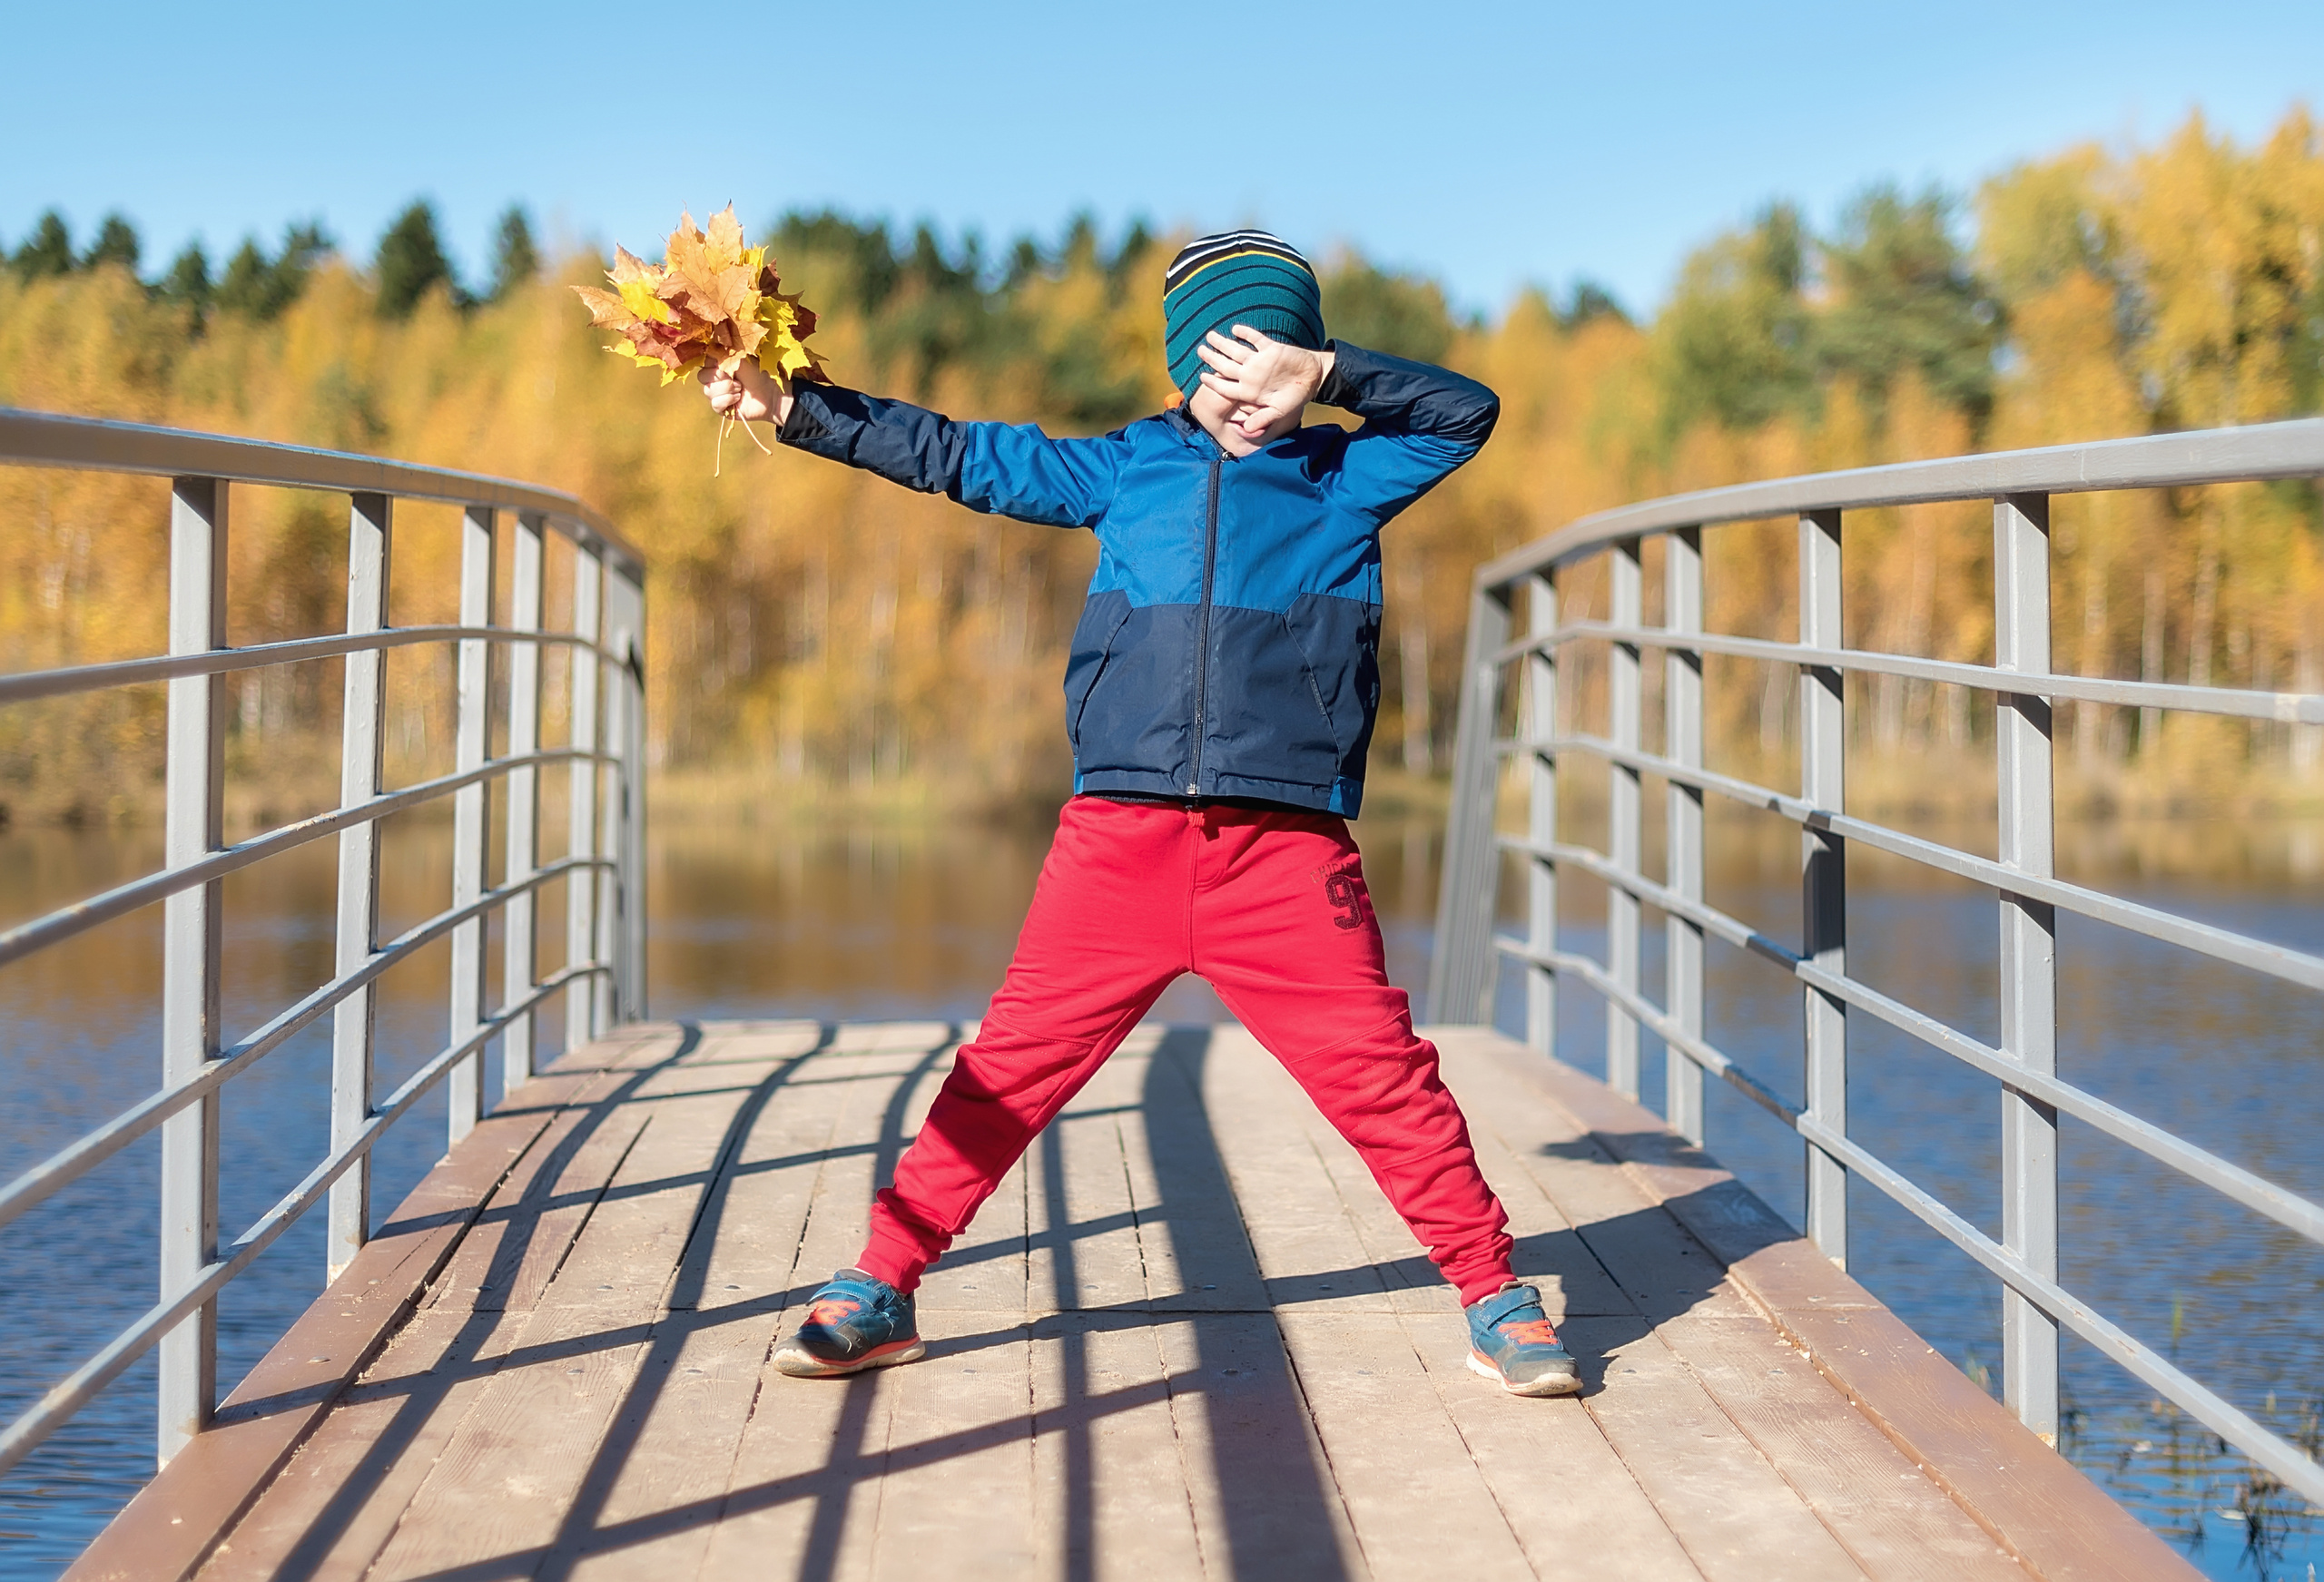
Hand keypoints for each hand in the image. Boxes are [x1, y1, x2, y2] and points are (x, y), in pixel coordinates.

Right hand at [697, 358, 790, 425]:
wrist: (770, 395)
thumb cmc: (758, 375)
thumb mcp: (742, 361)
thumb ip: (725, 355)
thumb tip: (712, 349)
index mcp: (718, 365)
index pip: (705, 362)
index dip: (714, 364)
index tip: (728, 366)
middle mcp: (715, 378)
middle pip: (702, 377)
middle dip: (720, 378)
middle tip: (736, 379)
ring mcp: (716, 394)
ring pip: (708, 391)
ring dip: (727, 389)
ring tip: (740, 389)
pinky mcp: (720, 408)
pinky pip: (715, 403)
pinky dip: (728, 400)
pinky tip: (738, 399)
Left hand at [1196, 326, 1332, 440]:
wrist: (1313, 379)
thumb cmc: (1296, 397)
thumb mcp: (1280, 412)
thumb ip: (1263, 419)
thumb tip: (1246, 431)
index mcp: (1250, 390)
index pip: (1227, 386)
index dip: (1214, 382)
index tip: (1201, 377)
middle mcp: (1251, 374)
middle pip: (1226, 365)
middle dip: (1212, 358)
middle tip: (1199, 350)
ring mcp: (1260, 361)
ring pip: (1236, 350)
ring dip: (1223, 343)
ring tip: (1210, 336)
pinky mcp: (1271, 349)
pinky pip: (1256, 339)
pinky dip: (1246, 333)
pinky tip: (1235, 329)